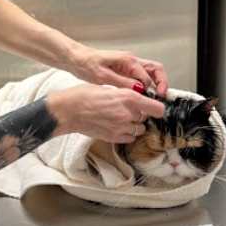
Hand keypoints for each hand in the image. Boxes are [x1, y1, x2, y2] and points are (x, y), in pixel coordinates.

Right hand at [48, 84, 165, 143]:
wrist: (67, 110)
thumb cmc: (83, 95)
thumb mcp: (108, 88)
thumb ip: (124, 95)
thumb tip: (136, 99)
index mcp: (127, 97)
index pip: (156, 108)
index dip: (157, 108)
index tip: (155, 108)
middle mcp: (127, 114)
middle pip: (146, 118)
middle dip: (141, 114)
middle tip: (129, 109)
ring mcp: (120, 128)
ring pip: (138, 130)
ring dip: (134, 125)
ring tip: (122, 119)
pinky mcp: (112, 137)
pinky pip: (129, 138)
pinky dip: (126, 134)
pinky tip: (117, 127)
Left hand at [70, 48, 167, 96]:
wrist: (76, 59)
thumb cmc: (87, 65)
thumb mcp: (103, 76)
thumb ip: (123, 82)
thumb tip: (140, 89)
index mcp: (128, 60)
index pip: (148, 76)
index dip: (152, 89)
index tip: (152, 101)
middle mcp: (132, 60)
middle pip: (155, 70)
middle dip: (162, 83)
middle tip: (161, 98)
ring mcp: (129, 64)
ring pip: (150, 73)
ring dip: (155, 85)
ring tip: (154, 99)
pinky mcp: (125, 69)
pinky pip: (141, 77)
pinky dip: (146, 85)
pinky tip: (143, 96)